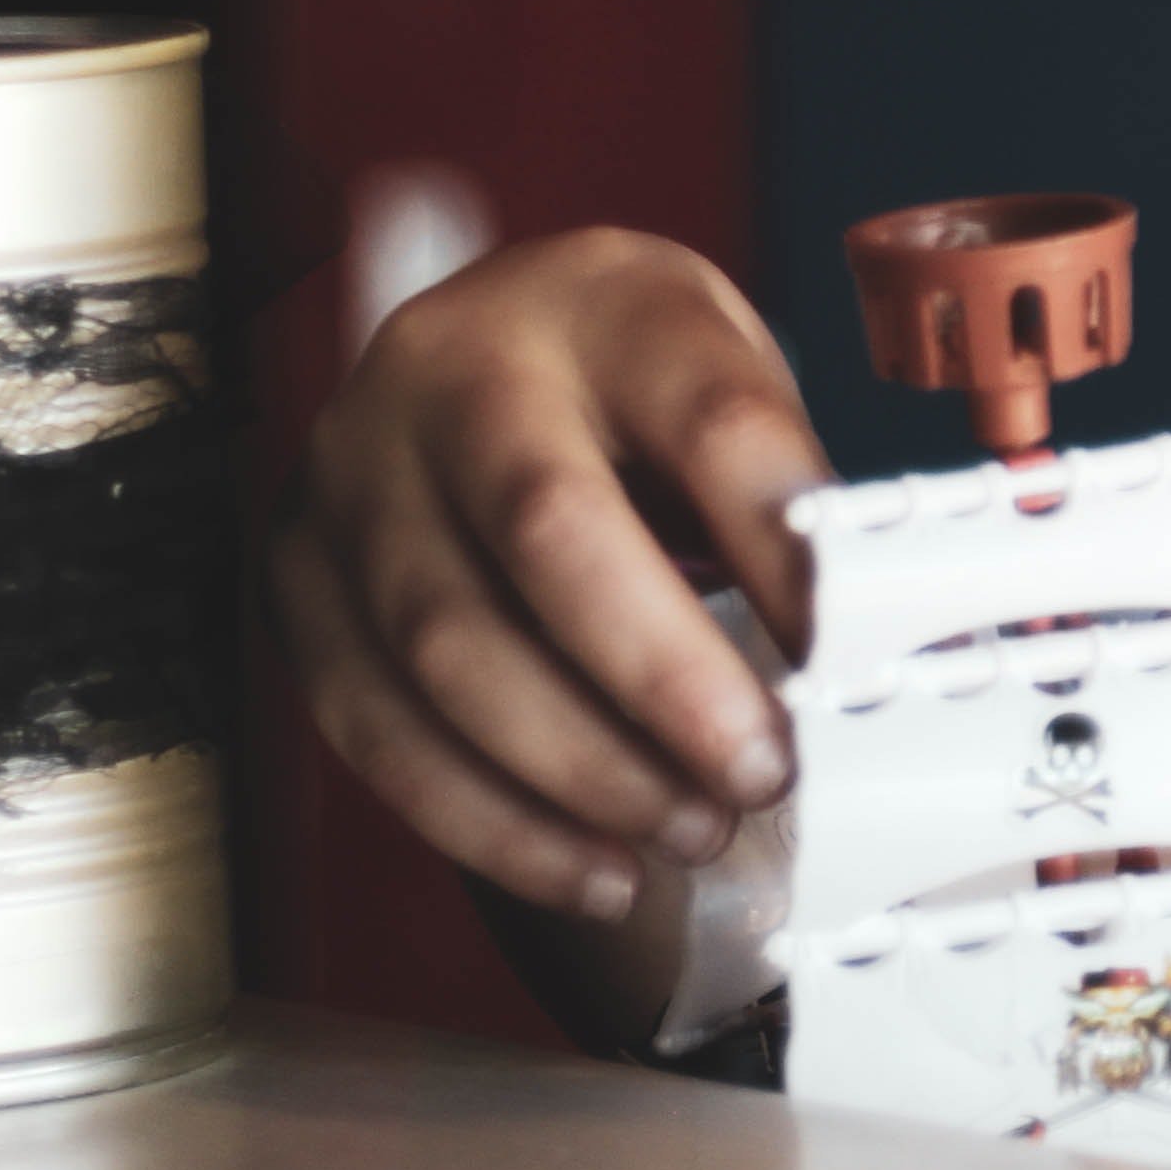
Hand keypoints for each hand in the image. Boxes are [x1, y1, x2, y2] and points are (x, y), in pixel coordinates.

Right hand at [273, 230, 832, 919]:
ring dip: (581, 769)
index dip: (778, 545)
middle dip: (663, 675)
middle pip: (549, 526)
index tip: (844, 653)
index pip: (708, 418)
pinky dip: (491, 821)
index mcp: (605, 303)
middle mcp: (456, 371)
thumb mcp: (725, 377)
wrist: (484, 342)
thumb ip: (783, 496)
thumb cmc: (635, 381)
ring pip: (445, 644)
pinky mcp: (297, 577)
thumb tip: (873, 650)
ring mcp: (355, 474)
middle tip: (759, 770)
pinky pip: (376, 727)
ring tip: (693, 828)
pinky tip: (596, 866)